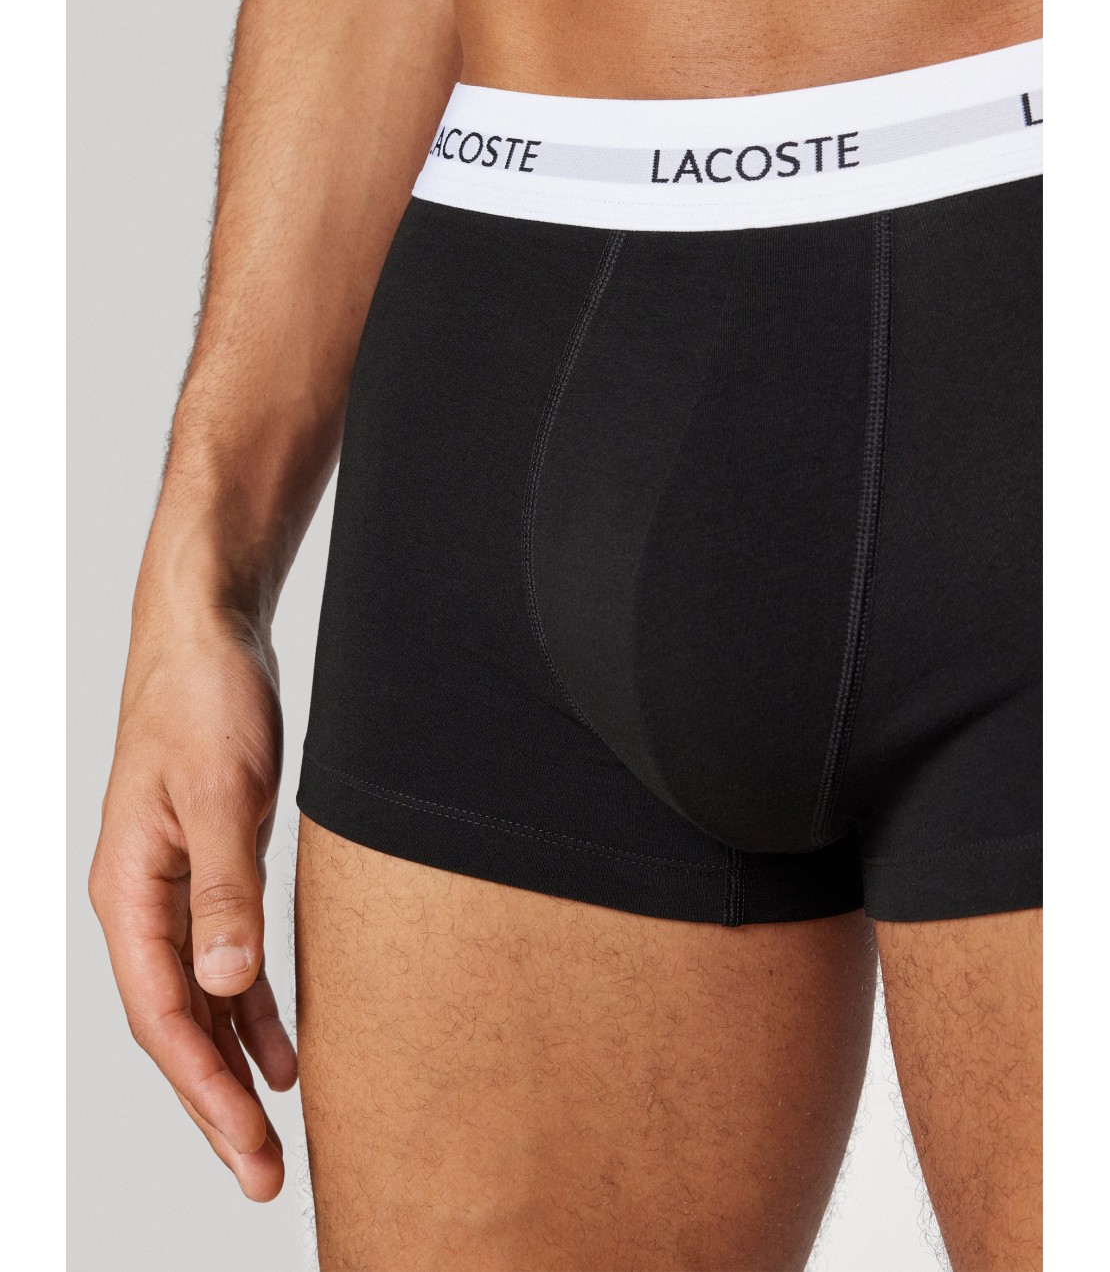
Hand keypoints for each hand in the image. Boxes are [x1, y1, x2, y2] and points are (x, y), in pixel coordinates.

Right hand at [89, 605, 296, 1200]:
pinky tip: (282, 1049)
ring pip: (200, 1002)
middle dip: (217, 1103)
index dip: (205, 1088)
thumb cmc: (206, 699)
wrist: (207, 635)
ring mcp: (173, 889)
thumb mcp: (223, 793)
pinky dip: (252, 1011)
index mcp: (130, 890)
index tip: (250, 1149)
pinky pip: (224, 963)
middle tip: (264, 1175)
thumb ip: (224, 891)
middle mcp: (142, 902)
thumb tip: (225, 990)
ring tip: (271, 1135)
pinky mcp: (209, 870)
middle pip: (177, 1024)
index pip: (163, 1015)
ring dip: (234, 1067)